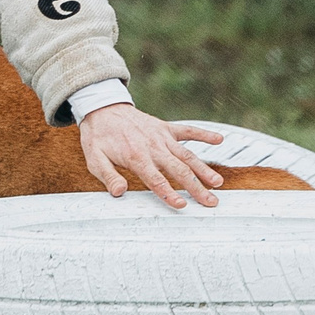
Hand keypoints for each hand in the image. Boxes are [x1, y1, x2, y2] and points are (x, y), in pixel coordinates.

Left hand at [79, 105, 226, 209]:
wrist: (102, 108)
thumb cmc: (99, 136)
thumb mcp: (94, 158)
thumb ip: (108, 176)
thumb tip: (119, 192)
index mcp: (136, 156)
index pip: (155, 179)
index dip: (168, 193)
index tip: (182, 206)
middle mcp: (153, 146)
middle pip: (178, 170)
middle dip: (196, 187)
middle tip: (211, 202)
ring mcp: (162, 136)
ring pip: (187, 154)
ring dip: (203, 169)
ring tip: (218, 183)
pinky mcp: (166, 127)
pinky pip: (187, 131)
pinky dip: (203, 134)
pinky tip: (219, 139)